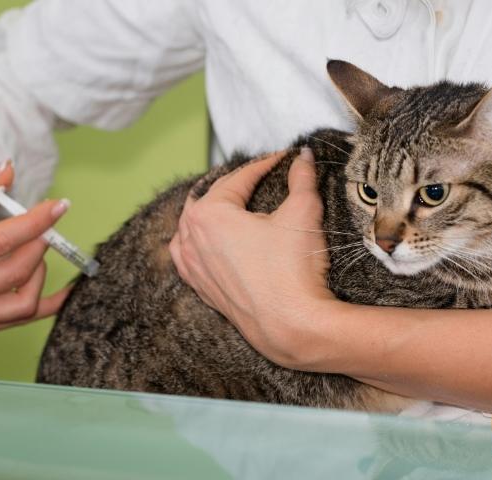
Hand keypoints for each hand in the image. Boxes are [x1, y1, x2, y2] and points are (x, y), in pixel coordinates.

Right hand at [0, 163, 70, 337]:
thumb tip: (8, 174)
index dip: (35, 222)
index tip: (57, 207)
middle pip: (15, 274)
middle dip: (40, 244)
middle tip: (45, 226)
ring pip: (21, 306)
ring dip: (41, 274)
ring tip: (35, 251)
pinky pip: (15, 322)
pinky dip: (43, 306)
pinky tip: (61, 292)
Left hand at [169, 148, 337, 368]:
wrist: (291, 326)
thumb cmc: (293, 269)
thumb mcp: (302, 212)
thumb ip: (301, 178)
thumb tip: (303, 156)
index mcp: (208, 213)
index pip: (238, 178)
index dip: (264, 164)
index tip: (282, 159)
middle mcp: (191, 238)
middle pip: (209, 198)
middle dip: (233, 185)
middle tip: (257, 177)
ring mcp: (192, 266)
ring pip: (191, 227)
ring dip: (207, 211)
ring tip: (226, 204)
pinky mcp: (201, 288)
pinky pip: (188, 256)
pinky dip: (196, 242)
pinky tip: (207, 242)